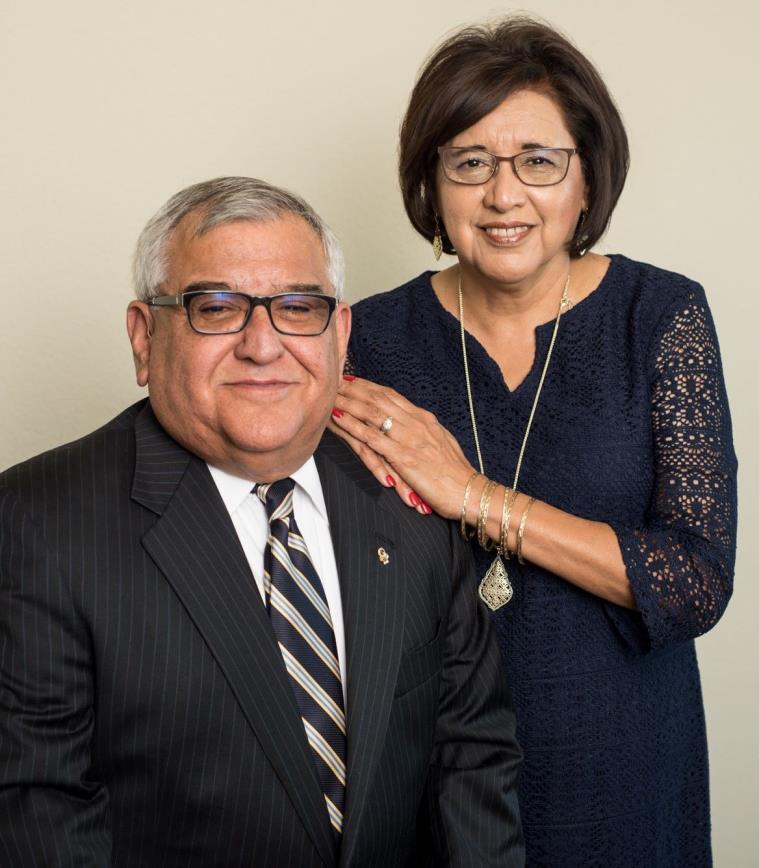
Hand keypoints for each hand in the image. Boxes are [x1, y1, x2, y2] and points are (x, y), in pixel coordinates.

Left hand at [330, 376, 475, 519]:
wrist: (469, 491)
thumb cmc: (456, 473)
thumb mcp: (440, 443)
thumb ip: (423, 432)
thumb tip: (411, 426)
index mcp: (424, 419)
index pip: (391, 396)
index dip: (369, 386)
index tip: (353, 379)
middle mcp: (416, 423)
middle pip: (378, 399)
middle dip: (354, 388)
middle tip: (334, 380)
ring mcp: (409, 438)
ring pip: (372, 413)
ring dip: (349, 402)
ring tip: (331, 394)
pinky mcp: (403, 457)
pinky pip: (372, 437)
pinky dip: (353, 425)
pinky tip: (338, 418)